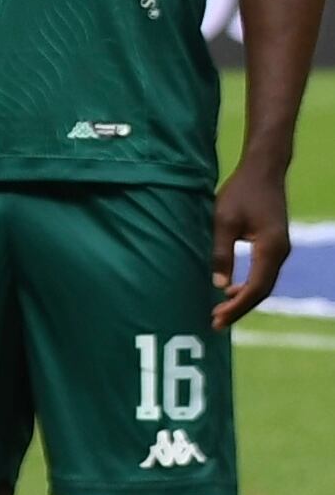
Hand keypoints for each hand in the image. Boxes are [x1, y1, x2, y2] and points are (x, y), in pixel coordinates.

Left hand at [212, 162, 291, 330]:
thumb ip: (221, 253)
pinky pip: (263, 274)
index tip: (217, 319)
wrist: (263, 171)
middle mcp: (280, 252)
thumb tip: (219, 286)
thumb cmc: (240, 192)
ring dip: (244, 299)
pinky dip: (249, 286)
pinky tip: (231, 291)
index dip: (236, 307)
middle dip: (240, 308)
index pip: (255, 288)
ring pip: (264, 284)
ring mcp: (280, 249)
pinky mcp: (274, 245)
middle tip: (215, 323)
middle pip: (262, 291)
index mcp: (270, 248)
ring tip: (219, 311)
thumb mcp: (222, 220)